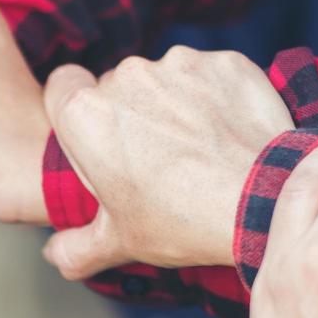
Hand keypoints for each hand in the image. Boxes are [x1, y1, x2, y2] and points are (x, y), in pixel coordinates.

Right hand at [40, 47, 293, 279]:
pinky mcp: (224, 63)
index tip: (98, 142)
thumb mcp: (118, 243)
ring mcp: (179, 64)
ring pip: (164, 80)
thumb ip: (75, 248)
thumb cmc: (182, 222)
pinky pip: (209, 76)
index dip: (75, 115)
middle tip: (155, 163)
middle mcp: (127, 76)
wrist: (261, 203)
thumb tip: (56, 254)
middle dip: (129, 116)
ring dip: (173, 106)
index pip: (60, 89)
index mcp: (87, 115)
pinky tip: (225, 135)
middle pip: (115, 87)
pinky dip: (214, 98)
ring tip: (196, 153)